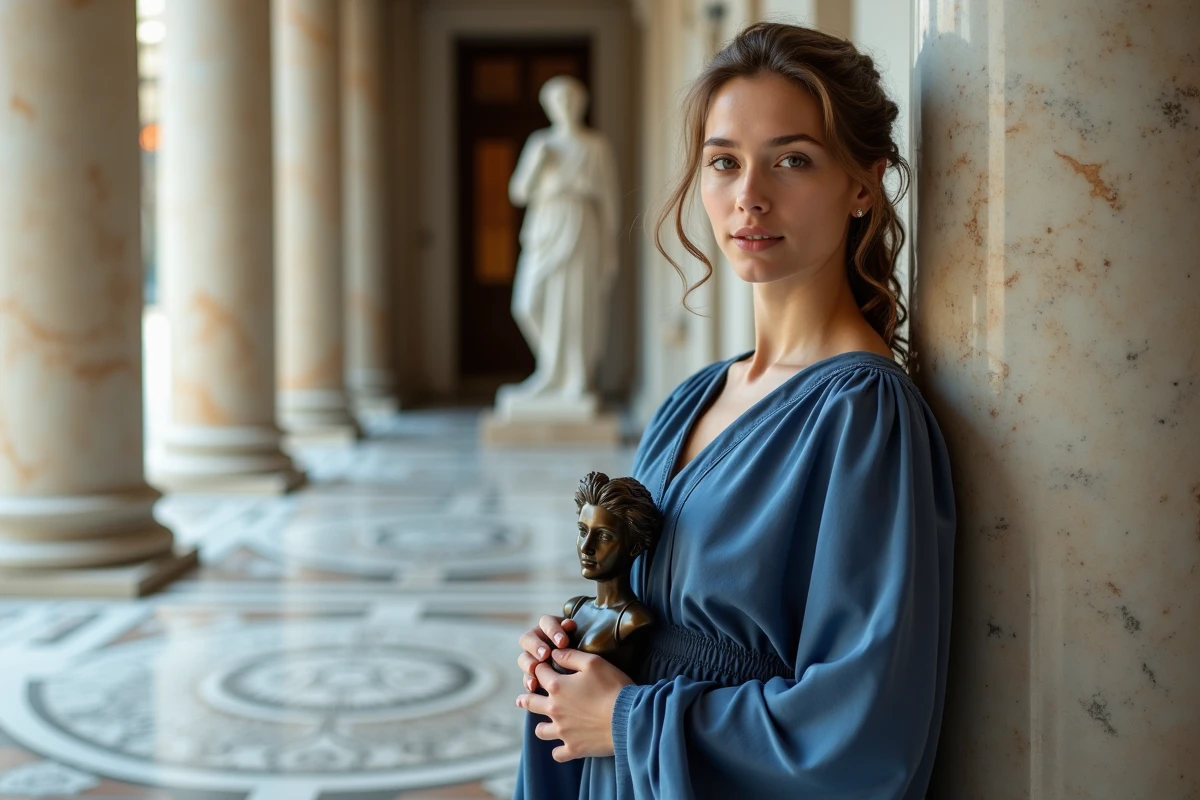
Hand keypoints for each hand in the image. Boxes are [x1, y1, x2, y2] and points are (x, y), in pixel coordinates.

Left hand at [516, 648, 632, 760]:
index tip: (543, 667)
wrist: (628, 718)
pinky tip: (563, 745)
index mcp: (558, 687)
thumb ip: (571, 656)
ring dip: (542, 726)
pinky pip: (557, 754)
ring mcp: (563, 731)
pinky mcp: (574, 748)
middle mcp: (555, 710)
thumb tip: (554, 653)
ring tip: (545, 724)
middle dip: (526, 698)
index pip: (540, 673)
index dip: (540, 667)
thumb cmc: (612, 687)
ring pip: (540, 731)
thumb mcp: (594, 663)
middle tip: (521, 699)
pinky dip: (559, 750)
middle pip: (531, 703)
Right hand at [517, 615, 577, 692]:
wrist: (587, 673)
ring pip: (523, 658)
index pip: (546, 622)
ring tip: (534, 670)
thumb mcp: (579, 639)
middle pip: (527, 639)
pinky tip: (533, 686)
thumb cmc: (584, 650)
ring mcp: (533, 658)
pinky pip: (526, 678)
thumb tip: (568, 624)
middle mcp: (538, 641)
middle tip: (545, 655)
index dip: (552, 631)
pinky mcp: (533, 676)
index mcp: (549, 627)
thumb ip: (571, 631)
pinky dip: (528, 681)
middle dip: (535, 646)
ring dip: (528, 664)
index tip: (563, 642)